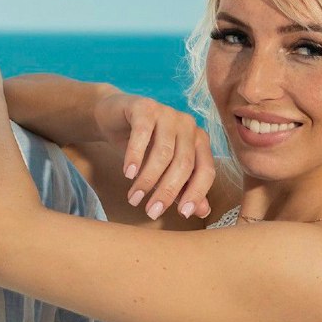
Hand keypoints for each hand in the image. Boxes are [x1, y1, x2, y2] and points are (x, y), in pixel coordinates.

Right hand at [91, 90, 215, 220]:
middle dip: (167, 191)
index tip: (183, 215)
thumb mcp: (164, 171)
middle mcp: (188, 125)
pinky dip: (134, 156)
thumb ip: (184, 188)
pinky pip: (142, 134)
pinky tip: (127, 173)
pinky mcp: (145, 107)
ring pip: (163, 152)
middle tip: (151, 211)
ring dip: (147, 179)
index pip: (206, 170)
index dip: (196, 193)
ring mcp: (167, 113)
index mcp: (200, 141)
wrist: (114, 118)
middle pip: (184, 163)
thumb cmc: (143, 147)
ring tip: (134, 197)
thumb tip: (202, 211)